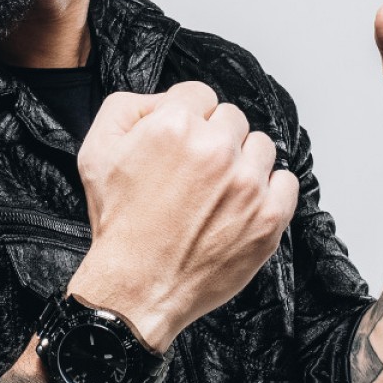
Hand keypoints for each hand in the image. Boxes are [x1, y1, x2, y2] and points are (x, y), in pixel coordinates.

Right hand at [71, 80, 298, 350]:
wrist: (136, 287)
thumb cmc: (118, 224)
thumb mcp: (96, 151)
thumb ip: (129, 107)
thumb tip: (164, 100)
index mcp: (175, 126)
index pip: (200, 95)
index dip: (187, 118)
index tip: (180, 144)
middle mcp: (216, 149)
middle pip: (232, 118)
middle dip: (214, 138)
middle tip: (194, 173)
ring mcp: (247, 184)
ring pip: (261, 146)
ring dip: (243, 162)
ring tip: (217, 191)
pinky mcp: (269, 217)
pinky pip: (286, 181)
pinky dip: (269, 191)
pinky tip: (242, 205)